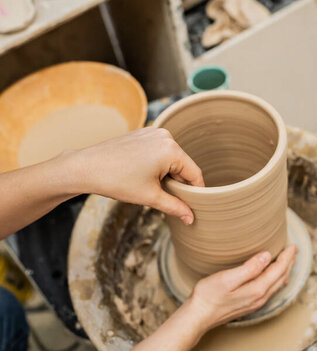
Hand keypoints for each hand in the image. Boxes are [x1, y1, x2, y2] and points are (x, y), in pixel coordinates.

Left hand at [69, 127, 203, 223]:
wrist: (86, 167)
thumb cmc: (116, 181)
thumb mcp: (150, 197)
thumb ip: (175, 207)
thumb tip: (190, 218)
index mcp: (171, 149)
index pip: (194, 173)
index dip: (196, 192)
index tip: (195, 206)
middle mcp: (165, 136)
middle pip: (183, 165)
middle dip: (179, 183)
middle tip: (169, 200)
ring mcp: (153, 132)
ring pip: (171, 159)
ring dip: (168, 174)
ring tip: (152, 188)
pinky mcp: (143, 134)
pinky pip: (159, 151)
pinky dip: (158, 165)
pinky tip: (143, 176)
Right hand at [184, 245, 297, 331]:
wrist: (198, 316)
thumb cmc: (209, 295)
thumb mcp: (227, 278)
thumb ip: (249, 268)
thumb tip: (267, 256)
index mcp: (257, 289)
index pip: (278, 270)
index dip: (286, 257)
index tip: (292, 245)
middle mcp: (260, 298)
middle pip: (280, 277)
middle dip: (288, 263)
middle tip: (294, 250)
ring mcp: (255, 303)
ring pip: (276, 285)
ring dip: (284, 272)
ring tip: (289, 262)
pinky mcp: (249, 305)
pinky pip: (270, 290)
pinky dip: (276, 280)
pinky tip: (275, 279)